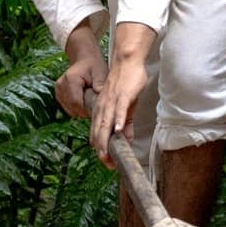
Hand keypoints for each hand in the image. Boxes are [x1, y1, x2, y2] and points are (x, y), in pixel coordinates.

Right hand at [56, 53, 105, 118]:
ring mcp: (58, 90)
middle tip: (95, 104)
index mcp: (70, 79)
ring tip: (90, 99)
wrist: (84, 60)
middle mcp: (61, 85)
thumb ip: (100, 83)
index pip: (76, 102)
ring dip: (81, 109)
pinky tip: (84, 99)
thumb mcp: (100, 72)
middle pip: (72, 107)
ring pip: (70, 110)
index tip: (97, 108)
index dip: (87, 109)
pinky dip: (77, 107)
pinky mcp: (59, 95)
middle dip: (85, 110)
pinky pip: (69, 108)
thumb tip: (101, 95)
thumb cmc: (94, 66)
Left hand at [89, 22, 156, 165]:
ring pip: (106, 124)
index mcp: (102, 110)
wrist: (127, 62)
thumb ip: (126, 123)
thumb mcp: (125, 105)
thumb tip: (126, 139)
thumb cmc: (126, 82)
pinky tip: (118, 131)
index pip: (98, 133)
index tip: (106, 162)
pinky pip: (119, 110)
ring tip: (107, 154)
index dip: (101, 149)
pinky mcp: (122, 96)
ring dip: (106, 140)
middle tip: (106, 164)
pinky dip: (118, 121)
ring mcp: (112, 102)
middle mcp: (103, 107)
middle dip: (102, 150)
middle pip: (99, 132)